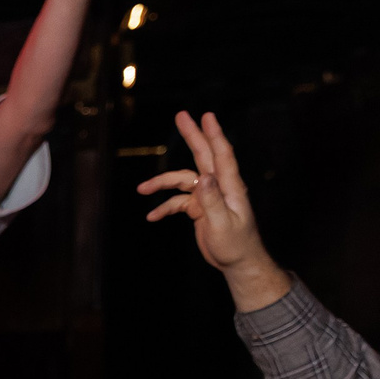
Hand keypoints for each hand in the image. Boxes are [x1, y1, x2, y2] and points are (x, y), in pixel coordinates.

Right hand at [137, 111, 291, 310]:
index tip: (206, 116)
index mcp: (230, 187)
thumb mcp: (223, 225)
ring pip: (183, 181)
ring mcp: (208, 196)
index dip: (213, 134)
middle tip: (181, 116)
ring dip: (162, 183)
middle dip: (192, 136)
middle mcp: (219, 187)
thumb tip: (203, 177)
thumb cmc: (236, 246)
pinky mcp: (200, 208)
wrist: (238, 262)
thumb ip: (212, 200)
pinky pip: (179, 202)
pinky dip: (165, 207)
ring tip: (142, 189)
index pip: (222, 155)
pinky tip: (152, 216)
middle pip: (203, 156)